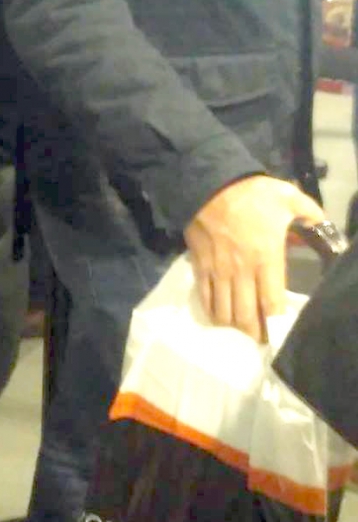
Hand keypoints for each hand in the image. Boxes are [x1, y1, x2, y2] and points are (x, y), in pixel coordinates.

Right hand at [184, 175, 325, 341]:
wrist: (207, 182)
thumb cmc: (250, 192)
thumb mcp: (287, 196)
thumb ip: (309, 212)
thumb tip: (323, 224)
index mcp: (266, 258)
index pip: (271, 304)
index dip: (276, 324)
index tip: (280, 333)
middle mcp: (241, 271)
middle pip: (246, 316)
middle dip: (255, 334)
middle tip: (261, 339)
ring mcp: (218, 270)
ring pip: (223, 312)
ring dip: (233, 325)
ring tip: (240, 329)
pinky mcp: (200, 265)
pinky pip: (204, 297)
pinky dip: (211, 311)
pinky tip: (218, 315)